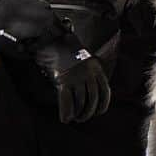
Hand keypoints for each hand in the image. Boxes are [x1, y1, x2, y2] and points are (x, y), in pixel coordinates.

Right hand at [0, 0, 110, 121]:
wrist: (51, 37)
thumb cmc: (65, 50)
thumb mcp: (83, 61)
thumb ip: (89, 75)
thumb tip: (89, 95)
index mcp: (96, 68)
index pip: (105, 92)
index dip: (102, 106)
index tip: (97, 113)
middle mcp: (89, 72)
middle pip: (93, 100)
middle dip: (88, 112)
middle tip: (82, 118)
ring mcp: (76, 76)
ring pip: (80, 103)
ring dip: (77, 114)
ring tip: (73, 118)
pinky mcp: (63, 79)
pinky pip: (67, 101)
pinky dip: (66, 113)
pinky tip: (64, 118)